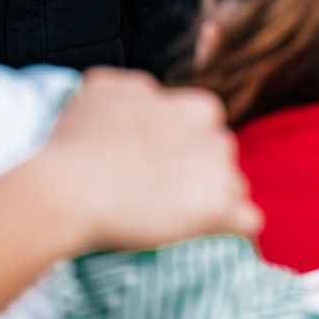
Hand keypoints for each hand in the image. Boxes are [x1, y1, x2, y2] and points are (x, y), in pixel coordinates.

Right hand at [29, 67, 259, 253]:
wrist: (72, 190)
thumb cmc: (81, 141)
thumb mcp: (103, 88)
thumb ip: (134, 86)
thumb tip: (145, 92)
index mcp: (198, 108)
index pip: (205, 126)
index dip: (180, 145)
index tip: (156, 160)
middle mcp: (218, 137)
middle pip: (219, 157)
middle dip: (196, 171)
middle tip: (159, 189)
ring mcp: (223, 175)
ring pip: (232, 189)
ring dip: (211, 200)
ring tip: (172, 216)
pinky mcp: (219, 213)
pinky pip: (245, 221)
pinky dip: (230, 227)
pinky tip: (206, 232)